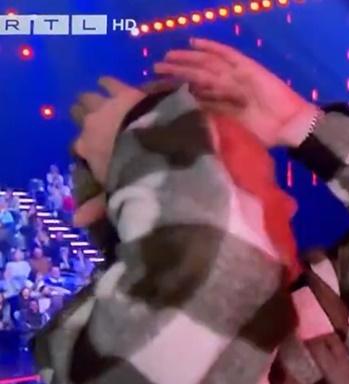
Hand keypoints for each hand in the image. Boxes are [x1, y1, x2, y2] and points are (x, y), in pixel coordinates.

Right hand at [69, 77, 144, 226]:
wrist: (157, 146)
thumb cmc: (137, 173)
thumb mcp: (118, 192)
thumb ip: (99, 206)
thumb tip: (77, 222)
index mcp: (88, 148)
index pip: (79, 146)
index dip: (86, 148)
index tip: (94, 151)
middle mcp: (91, 124)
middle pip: (81, 115)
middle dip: (86, 116)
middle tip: (94, 118)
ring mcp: (108, 106)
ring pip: (91, 97)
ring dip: (95, 98)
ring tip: (98, 97)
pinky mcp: (127, 92)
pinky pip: (112, 83)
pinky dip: (111, 84)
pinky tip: (111, 82)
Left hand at [154, 38, 318, 147]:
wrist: (289, 125)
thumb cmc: (264, 134)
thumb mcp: (230, 127)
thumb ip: (212, 117)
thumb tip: (187, 111)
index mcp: (223, 101)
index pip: (195, 90)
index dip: (177, 86)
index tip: (158, 87)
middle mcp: (227, 85)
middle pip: (197, 72)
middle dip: (177, 69)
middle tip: (157, 67)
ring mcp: (236, 75)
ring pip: (207, 62)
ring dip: (187, 57)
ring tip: (169, 56)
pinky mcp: (247, 67)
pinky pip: (227, 54)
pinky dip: (212, 47)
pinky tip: (195, 43)